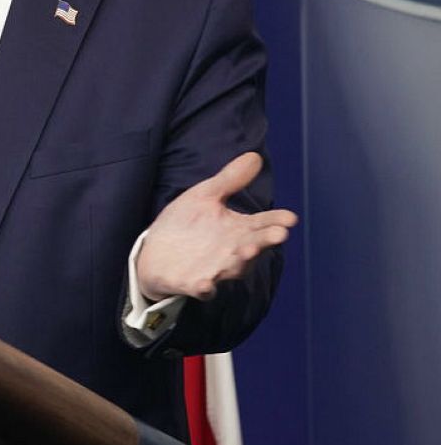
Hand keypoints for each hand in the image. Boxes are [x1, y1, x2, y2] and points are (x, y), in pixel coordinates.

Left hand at [136, 152, 297, 301]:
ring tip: (247, 251)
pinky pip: (202, 288)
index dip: (277, 221)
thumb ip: (229, 180)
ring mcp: (214, 269)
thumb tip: (255, 155)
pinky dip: (205, 287)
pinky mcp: (193, 283)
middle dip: (265, 240)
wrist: (154, 254)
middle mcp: (232, 251)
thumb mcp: (205, 197)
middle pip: (254, 246)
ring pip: (233, 268)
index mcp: (237, 229)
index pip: (263, 224)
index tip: (290, 218)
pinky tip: (205, 284)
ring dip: (241, 261)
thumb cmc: (185, 225)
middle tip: (279, 234)